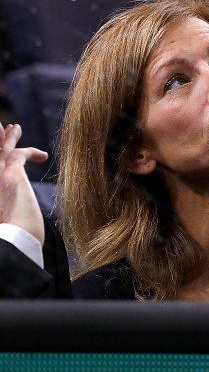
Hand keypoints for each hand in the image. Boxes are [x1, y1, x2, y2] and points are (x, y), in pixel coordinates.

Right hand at [0, 123, 47, 245]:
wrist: (14, 242)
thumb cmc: (14, 239)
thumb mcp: (9, 221)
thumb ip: (10, 208)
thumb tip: (17, 218)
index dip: (0, 158)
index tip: (5, 154)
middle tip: (3, 129)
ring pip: (0, 148)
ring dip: (8, 137)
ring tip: (15, 128)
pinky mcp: (10, 174)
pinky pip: (19, 153)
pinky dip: (30, 151)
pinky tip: (42, 156)